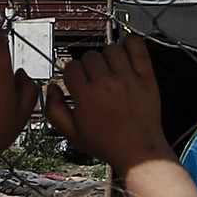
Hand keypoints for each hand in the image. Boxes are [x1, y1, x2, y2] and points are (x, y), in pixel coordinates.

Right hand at [45, 38, 168, 170]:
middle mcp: (106, 83)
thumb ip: (54, 110)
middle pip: (90, 56)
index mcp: (87, 96)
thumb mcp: (72, 134)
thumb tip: (51, 89)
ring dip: (107, 56)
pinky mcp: (145, 77)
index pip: (71, 67)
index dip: (71, 73)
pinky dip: (130, 44)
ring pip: (111, 49)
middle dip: (88, 65)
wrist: (138, 152)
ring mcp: (128, 78)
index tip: (76, 79)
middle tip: (93, 76)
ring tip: (109, 68)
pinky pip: (137, 47)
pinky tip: (126, 53)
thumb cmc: (107, 144)